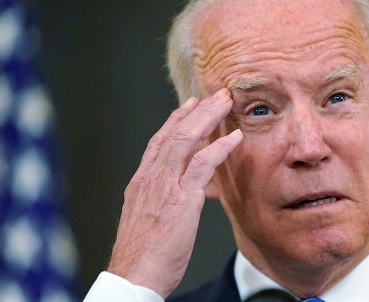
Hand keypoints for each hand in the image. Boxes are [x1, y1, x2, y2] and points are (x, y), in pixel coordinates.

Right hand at [106, 88, 241, 297]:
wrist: (134, 274)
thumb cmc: (142, 254)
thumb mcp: (147, 218)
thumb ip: (159, 199)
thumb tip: (173, 193)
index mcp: (142, 181)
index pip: (159, 141)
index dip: (176, 120)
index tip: (190, 105)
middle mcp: (151, 177)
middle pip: (174, 132)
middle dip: (197, 110)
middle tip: (216, 94)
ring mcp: (165, 185)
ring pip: (186, 140)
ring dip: (209, 118)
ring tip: (226, 102)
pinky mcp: (181, 199)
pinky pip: (202, 165)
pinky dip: (219, 147)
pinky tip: (235, 137)